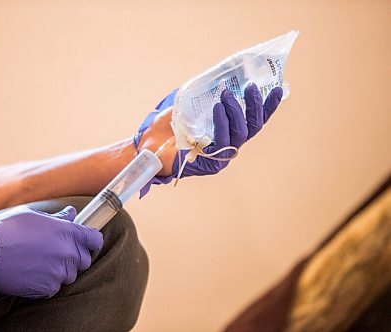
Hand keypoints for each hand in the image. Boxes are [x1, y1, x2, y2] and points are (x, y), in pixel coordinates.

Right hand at [0, 205, 102, 297]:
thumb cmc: (6, 229)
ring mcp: (58, 272)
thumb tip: (71, 214)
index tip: (86, 242)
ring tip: (42, 262)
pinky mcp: (47, 288)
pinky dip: (49, 282)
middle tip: (58, 252)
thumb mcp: (33, 215)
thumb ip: (57, 217)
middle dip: (75, 255)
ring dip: (61, 269)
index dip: (91, 240)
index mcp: (67, 232)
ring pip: (71, 274)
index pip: (95, 239)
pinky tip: (34, 272)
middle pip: (85, 259)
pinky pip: (56, 286)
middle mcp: (67, 252)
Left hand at [134, 84, 282, 195]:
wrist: (147, 145)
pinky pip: (222, 143)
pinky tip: (217, 108)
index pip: (253, 119)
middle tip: (250, 87)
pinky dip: (221, 123)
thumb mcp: (190, 103)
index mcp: (227, 132)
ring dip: (235, 111)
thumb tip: (222, 72)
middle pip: (252, 127)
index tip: (278, 87)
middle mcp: (227, 145)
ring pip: (240, 134)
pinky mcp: (209, 164)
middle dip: (254, 106)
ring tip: (225, 95)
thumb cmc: (167, 125)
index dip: (267, 106)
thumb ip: (206, 92)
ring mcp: (220, 156)